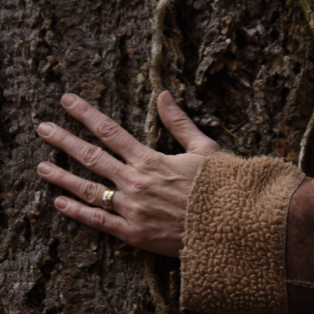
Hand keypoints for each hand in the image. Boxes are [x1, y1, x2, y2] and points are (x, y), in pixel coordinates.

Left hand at [37, 91, 219, 256]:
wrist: (229, 226)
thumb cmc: (218, 185)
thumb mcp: (204, 148)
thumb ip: (179, 122)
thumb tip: (163, 95)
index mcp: (151, 160)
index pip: (110, 131)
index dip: (86, 114)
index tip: (67, 102)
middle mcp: (135, 182)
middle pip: (92, 157)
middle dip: (64, 140)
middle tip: (43, 128)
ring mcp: (132, 209)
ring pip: (89, 189)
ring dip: (63, 176)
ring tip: (41, 166)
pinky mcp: (134, 233)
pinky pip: (100, 221)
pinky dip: (78, 212)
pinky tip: (59, 203)